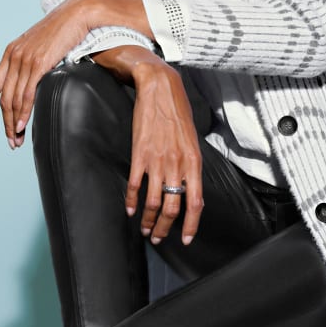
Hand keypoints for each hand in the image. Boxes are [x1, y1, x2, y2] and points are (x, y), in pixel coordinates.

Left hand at [0, 0, 90, 146]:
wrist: (75, 14)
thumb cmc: (62, 30)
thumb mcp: (40, 46)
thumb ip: (32, 62)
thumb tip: (34, 80)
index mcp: (10, 53)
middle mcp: (13, 57)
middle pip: (2, 97)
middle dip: (4, 122)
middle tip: (10, 140)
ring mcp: (24, 60)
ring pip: (13, 99)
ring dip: (14, 122)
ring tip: (18, 138)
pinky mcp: (38, 63)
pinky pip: (27, 94)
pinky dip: (24, 112)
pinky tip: (24, 125)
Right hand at [124, 58, 203, 245]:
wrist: (160, 88)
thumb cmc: (178, 112)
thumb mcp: (192, 139)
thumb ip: (191, 164)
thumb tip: (189, 187)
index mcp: (193, 161)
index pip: (195, 202)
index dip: (191, 224)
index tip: (185, 238)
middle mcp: (177, 164)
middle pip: (173, 207)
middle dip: (166, 228)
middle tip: (159, 237)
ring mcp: (157, 160)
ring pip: (154, 201)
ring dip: (149, 220)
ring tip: (146, 230)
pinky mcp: (139, 154)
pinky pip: (134, 185)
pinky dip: (131, 201)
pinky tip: (130, 210)